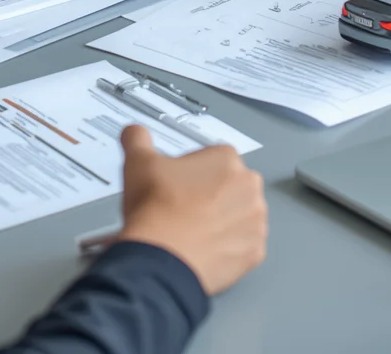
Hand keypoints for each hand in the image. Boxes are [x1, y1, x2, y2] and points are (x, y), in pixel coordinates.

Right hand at [116, 125, 266, 295]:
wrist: (161, 258)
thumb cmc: (156, 206)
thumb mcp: (138, 162)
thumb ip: (137, 139)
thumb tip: (134, 132)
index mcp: (227, 158)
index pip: (211, 159)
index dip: (190, 173)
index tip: (175, 187)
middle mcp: (249, 186)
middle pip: (230, 186)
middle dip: (211, 196)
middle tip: (183, 210)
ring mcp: (255, 221)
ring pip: (239, 216)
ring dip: (222, 222)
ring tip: (193, 233)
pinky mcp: (255, 253)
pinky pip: (243, 246)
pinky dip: (228, 249)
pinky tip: (205, 250)